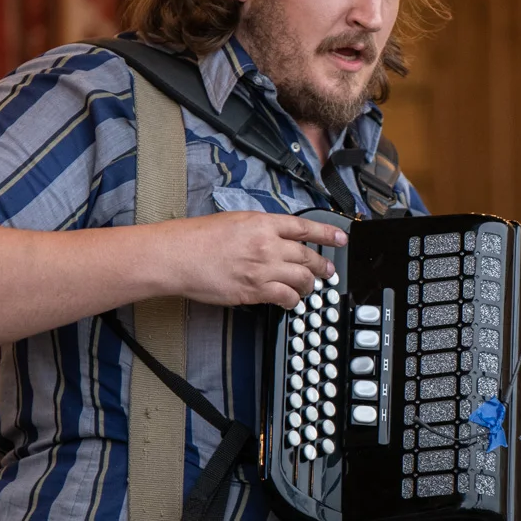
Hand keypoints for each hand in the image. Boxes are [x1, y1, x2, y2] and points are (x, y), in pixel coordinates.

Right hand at [162, 211, 346, 308]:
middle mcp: (268, 245)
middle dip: (322, 265)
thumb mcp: (235, 220)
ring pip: (301, 279)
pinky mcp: (254, 291)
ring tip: (310, 288)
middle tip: (328, 270)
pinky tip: (292, 301)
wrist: (179, 256)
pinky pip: (285, 297)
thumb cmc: (199, 237)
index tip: (341, 238)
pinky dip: (293, 301)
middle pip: (307, 256)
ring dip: (309, 285)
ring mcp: (262, 269)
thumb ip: (260, 227)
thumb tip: (275, 236)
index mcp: (263, 223)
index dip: (327, 234)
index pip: (305, 227)